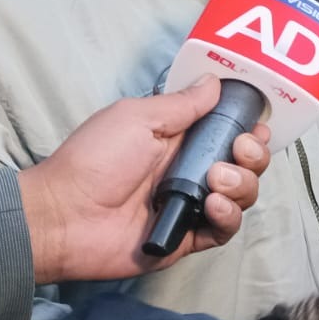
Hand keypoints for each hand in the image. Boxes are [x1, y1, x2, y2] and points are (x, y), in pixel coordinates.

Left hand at [19, 76, 271, 283]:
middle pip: (247, 165)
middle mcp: (192, 172)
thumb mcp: (137, 118)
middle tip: (237, 151)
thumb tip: (214, 82)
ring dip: (241, 184)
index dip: (250, 131)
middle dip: (253, 156)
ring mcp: (192, 206)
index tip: (254, 128)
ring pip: (243, 196)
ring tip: (215, 181)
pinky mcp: (188, 237)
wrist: (63, 216)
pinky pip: (226, 230)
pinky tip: (213, 205)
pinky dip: (228, 217)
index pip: (231, 134)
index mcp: (181, 141)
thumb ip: (181, 104)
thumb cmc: (93, 160)